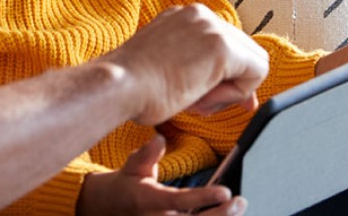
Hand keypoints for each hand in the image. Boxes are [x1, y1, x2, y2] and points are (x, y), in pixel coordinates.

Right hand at [77, 134, 246, 215]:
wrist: (108, 209)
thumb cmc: (127, 185)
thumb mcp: (132, 166)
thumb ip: (146, 154)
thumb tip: (159, 139)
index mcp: (148, 200)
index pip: (179, 201)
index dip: (203, 197)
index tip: (225, 191)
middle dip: (220, 215)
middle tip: (239, 201)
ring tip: (238, 208)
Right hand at [103, 4, 268, 125]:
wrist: (118, 85)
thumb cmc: (132, 86)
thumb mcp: (166, 66)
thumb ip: (195, 67)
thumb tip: (224, 85)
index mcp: (182, 17)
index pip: (226, 42)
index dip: (228, 73)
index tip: (217, 95)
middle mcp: (199, 15)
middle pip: (244, 49)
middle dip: (233, 82)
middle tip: (206, 104)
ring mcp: (211, 26)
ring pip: (253, 61)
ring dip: (231, 89)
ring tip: (196, 101)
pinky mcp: (222, 46)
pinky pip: (255, 73)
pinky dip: (237, 93)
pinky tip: (203, 98)